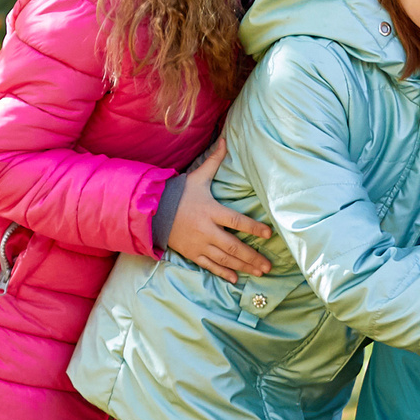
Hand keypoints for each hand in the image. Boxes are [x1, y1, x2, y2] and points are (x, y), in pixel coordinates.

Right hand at [167, 141, 273, 283]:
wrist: (151, 210)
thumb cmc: (178, 193)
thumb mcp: (197, 177)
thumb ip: (214, 161)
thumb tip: (225, 140)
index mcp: (210, 210)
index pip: (236, 221)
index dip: (253, 228)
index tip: (269, 234)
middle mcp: (205, 229)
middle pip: (233, 246)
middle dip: (252, 257)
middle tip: (269, 265)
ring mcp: (197, 243)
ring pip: (224, 259)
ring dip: (243, 266)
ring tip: (260, 272)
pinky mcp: (190, 252)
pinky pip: (209, 265)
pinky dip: (223, 273)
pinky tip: (236, 279)